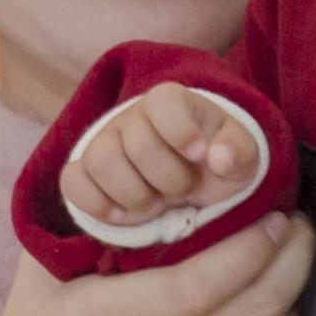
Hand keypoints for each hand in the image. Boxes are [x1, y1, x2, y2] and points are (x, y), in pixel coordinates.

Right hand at [0, 210, 312, 315]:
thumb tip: (105, 177)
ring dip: (301, 302)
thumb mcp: (26, 308)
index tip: (271, 215)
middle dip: (293, 261)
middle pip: (248, 312)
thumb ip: (62, 243)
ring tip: (303, 265)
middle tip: (303, 227)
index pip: (191, 286)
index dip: (246, 248)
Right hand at [62, 82, 257, 229]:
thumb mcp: (242, 158)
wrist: (187, 177)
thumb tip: (220, 159)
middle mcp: (130, 118)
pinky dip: (98, 204)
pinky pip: (72, 183)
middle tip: (182, 189)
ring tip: (154, 204)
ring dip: (134, 193)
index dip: (181, 131)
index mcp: (170, 102)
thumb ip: (240, 152)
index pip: (163, 101)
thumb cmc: (214, 163)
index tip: (199, 154)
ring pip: (101, 161)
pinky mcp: (82, 172)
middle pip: (136, 143)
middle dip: (167, 177)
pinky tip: (124, 214)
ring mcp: (101, 143)